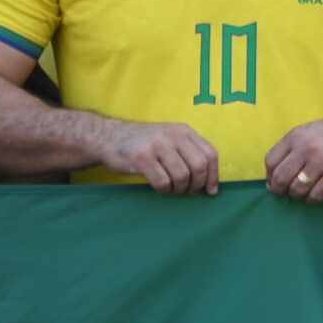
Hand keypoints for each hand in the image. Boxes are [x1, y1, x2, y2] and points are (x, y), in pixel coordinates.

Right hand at [106, 121, 220, 194]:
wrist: (109, 136)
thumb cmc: (144, 143)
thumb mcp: (169, 139)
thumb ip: (189, 152)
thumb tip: (209, 182)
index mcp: (184, 131)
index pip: (210, 154)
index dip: (213, 176)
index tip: (210, 191)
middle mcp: (174, 136)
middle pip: (199, 167)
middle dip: (196, 185)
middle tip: (187, 191)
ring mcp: (158, 146)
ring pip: (182, 176)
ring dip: (178, 189)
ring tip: (171, 188)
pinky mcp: (142, 158)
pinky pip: (163, 182)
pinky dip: (163, 190)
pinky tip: (158, 187)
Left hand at [266, 108, 322, 203]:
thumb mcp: (307, 132)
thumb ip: (290, 149)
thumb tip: (273, 176)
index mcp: (295, 137)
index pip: (270, 161)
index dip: (269, 176)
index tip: (274, 182)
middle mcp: (306, 149)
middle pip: (281, 178)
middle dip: (280, 190)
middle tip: (285, 192)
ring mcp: (322, 162)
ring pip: (297, 190)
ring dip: (297, 195)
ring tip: (302, 192)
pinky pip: (316, 195)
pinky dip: (312, 199)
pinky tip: (314, 195)